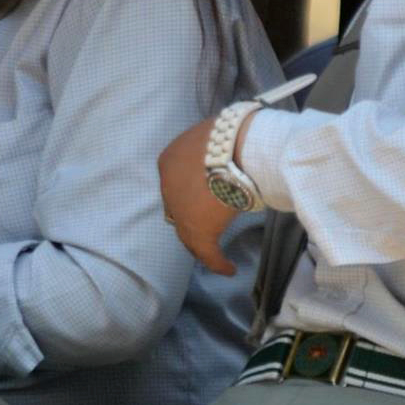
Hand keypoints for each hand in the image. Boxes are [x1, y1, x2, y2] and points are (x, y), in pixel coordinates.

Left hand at [157, 116, 241, 275]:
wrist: (236, 146)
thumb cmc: (230, 136)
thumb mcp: (213, 139)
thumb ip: (212, 152)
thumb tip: (227, 159)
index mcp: (168, 161)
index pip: (175, 185)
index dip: (188, 194)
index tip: (204, 200)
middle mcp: (168, 186)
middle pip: (177, 208)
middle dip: (189, 217)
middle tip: (207, 224)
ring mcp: (181, 211)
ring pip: (188, 233)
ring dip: (201, 243)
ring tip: (215, 253)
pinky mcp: (198, 230)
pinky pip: (207, 252)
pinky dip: (217, 262)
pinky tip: (229, 268)